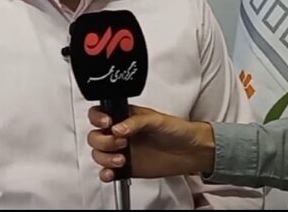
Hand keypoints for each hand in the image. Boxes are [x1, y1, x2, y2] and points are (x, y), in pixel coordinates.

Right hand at [87, 105, 215, 181]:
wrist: (191, 152)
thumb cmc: (177, 130)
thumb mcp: (156, 120)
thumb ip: (136, 122)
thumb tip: (118, 127)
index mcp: (124, 116)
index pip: (99, 114)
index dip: (97, 119)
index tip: (108, 124)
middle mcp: (120, 133)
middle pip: (95, 136)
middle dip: (104, 141)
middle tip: (122, 142)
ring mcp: (121, 151)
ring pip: (98, 154)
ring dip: (105, 157)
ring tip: (122, 159)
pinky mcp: (126, 168)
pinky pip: (107, 171)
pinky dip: (105, 173)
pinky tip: (112, 172)